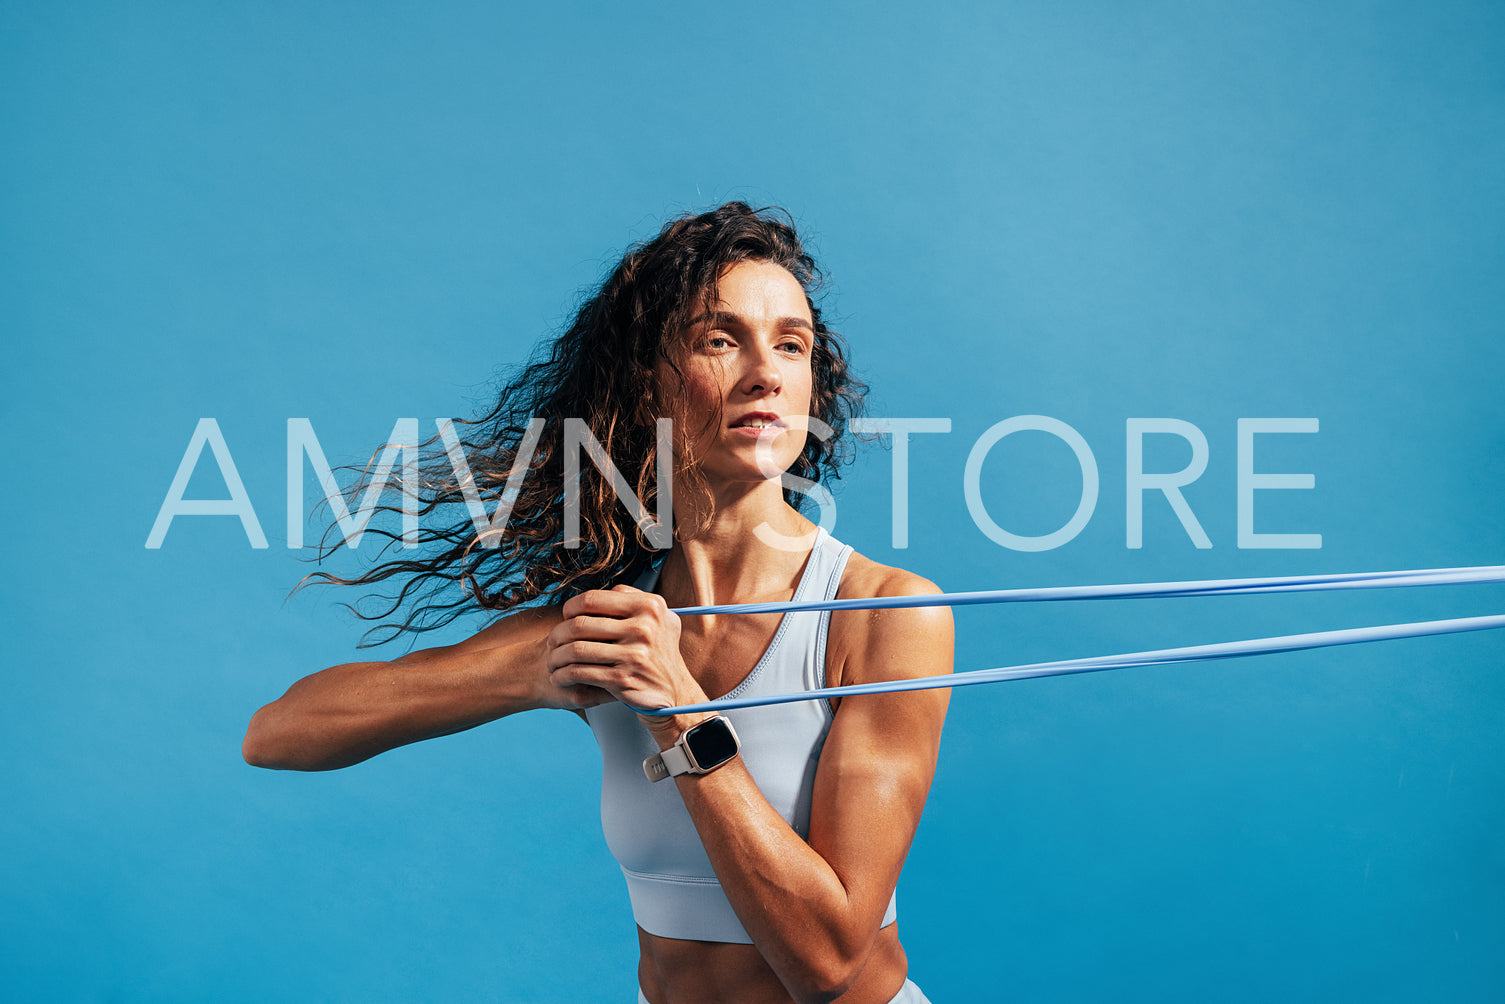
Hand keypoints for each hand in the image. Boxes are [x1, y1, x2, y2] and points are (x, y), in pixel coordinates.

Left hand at [544, 585, 708, 738]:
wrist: (674, 692)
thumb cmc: (659, 652)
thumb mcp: (660, 619)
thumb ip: (634, 599)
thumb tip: (603, 591)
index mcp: (649, 606)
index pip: (593, 599)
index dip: (571, 607)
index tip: (565, 617)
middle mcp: (644, 628)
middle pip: (580, 624)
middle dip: (557, 634)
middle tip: (551, 642)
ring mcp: (634, 655)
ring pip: (576, 650)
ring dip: (556, 657)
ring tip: (551, 662)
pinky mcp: (623, 680)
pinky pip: (581, 673)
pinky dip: (563, 676)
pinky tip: (558, 677)